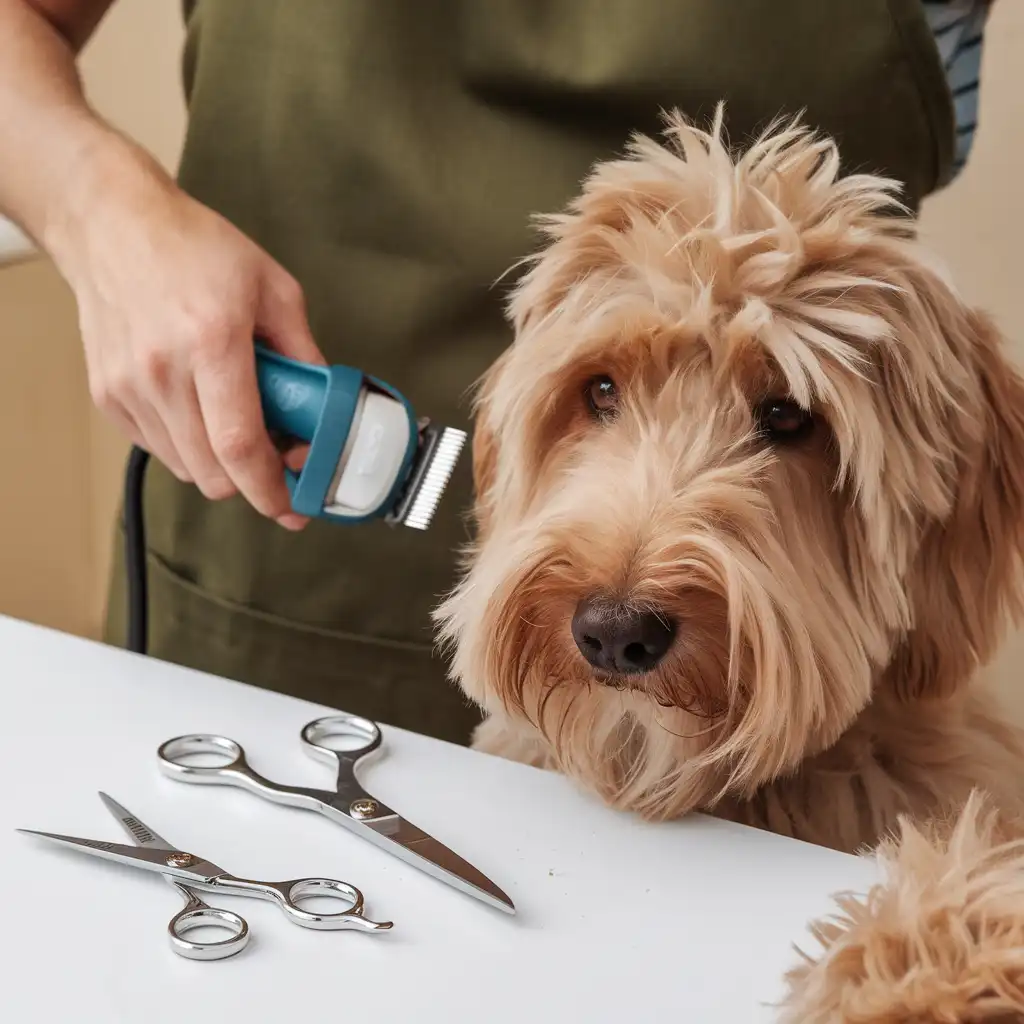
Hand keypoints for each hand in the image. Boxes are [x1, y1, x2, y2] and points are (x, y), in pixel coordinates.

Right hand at [55, 152, 322, 529]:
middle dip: (252, 483)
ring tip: (238, 426)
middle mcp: (163, 370)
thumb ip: (303, 352)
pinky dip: (188, 446)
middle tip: (278, 464)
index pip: (240, 445)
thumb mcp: (273, 288)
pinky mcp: (109, 394)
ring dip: (221, 464)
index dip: (270, 489)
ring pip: (186, 468)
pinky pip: (159, 448)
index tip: (293, 507)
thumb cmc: (193, 248)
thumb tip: (324, 402)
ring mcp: (129, 386)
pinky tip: (202, 410)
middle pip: (212, 472)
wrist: (113, 225)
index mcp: (212, 342)